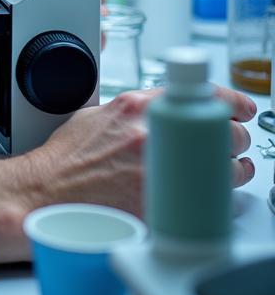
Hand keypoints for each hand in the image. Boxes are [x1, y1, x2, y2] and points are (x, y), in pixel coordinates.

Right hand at [0, 84, 255, 265]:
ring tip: (230, 166)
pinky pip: (208, 197)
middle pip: (221, 131)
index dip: (231, 100)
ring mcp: (160, 170)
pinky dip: (217, 193)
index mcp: (136, 107)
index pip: (199, 93)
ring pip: (224, 167)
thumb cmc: (68, 158)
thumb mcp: (97, 115)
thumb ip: (132, 109)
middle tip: (231, 140)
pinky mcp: (164, 202)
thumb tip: (155, 108)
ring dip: (233, 166)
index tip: (242, 107)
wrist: (52, 192)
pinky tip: (211, 190)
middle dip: (232, 136)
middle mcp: (151, 135)